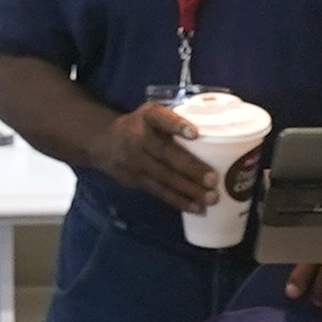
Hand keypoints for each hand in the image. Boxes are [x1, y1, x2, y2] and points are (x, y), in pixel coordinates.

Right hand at [99, 100, 219, 212]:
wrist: (104, 143)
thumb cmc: (141, 126)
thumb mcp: (151, 114)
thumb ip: (175, 120)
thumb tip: (217, 132)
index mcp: (147, 117)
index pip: (161, 118)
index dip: (177, 125)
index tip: (195, 133)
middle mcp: (139, 138)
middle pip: (166, 154)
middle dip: (191, 168)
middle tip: (213, 180)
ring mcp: (136, 161)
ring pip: (165, 177)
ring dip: (189, 190)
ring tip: (211, 198)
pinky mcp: (137, 180)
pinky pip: (160, 192)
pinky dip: (179, 201)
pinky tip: (197, 208)